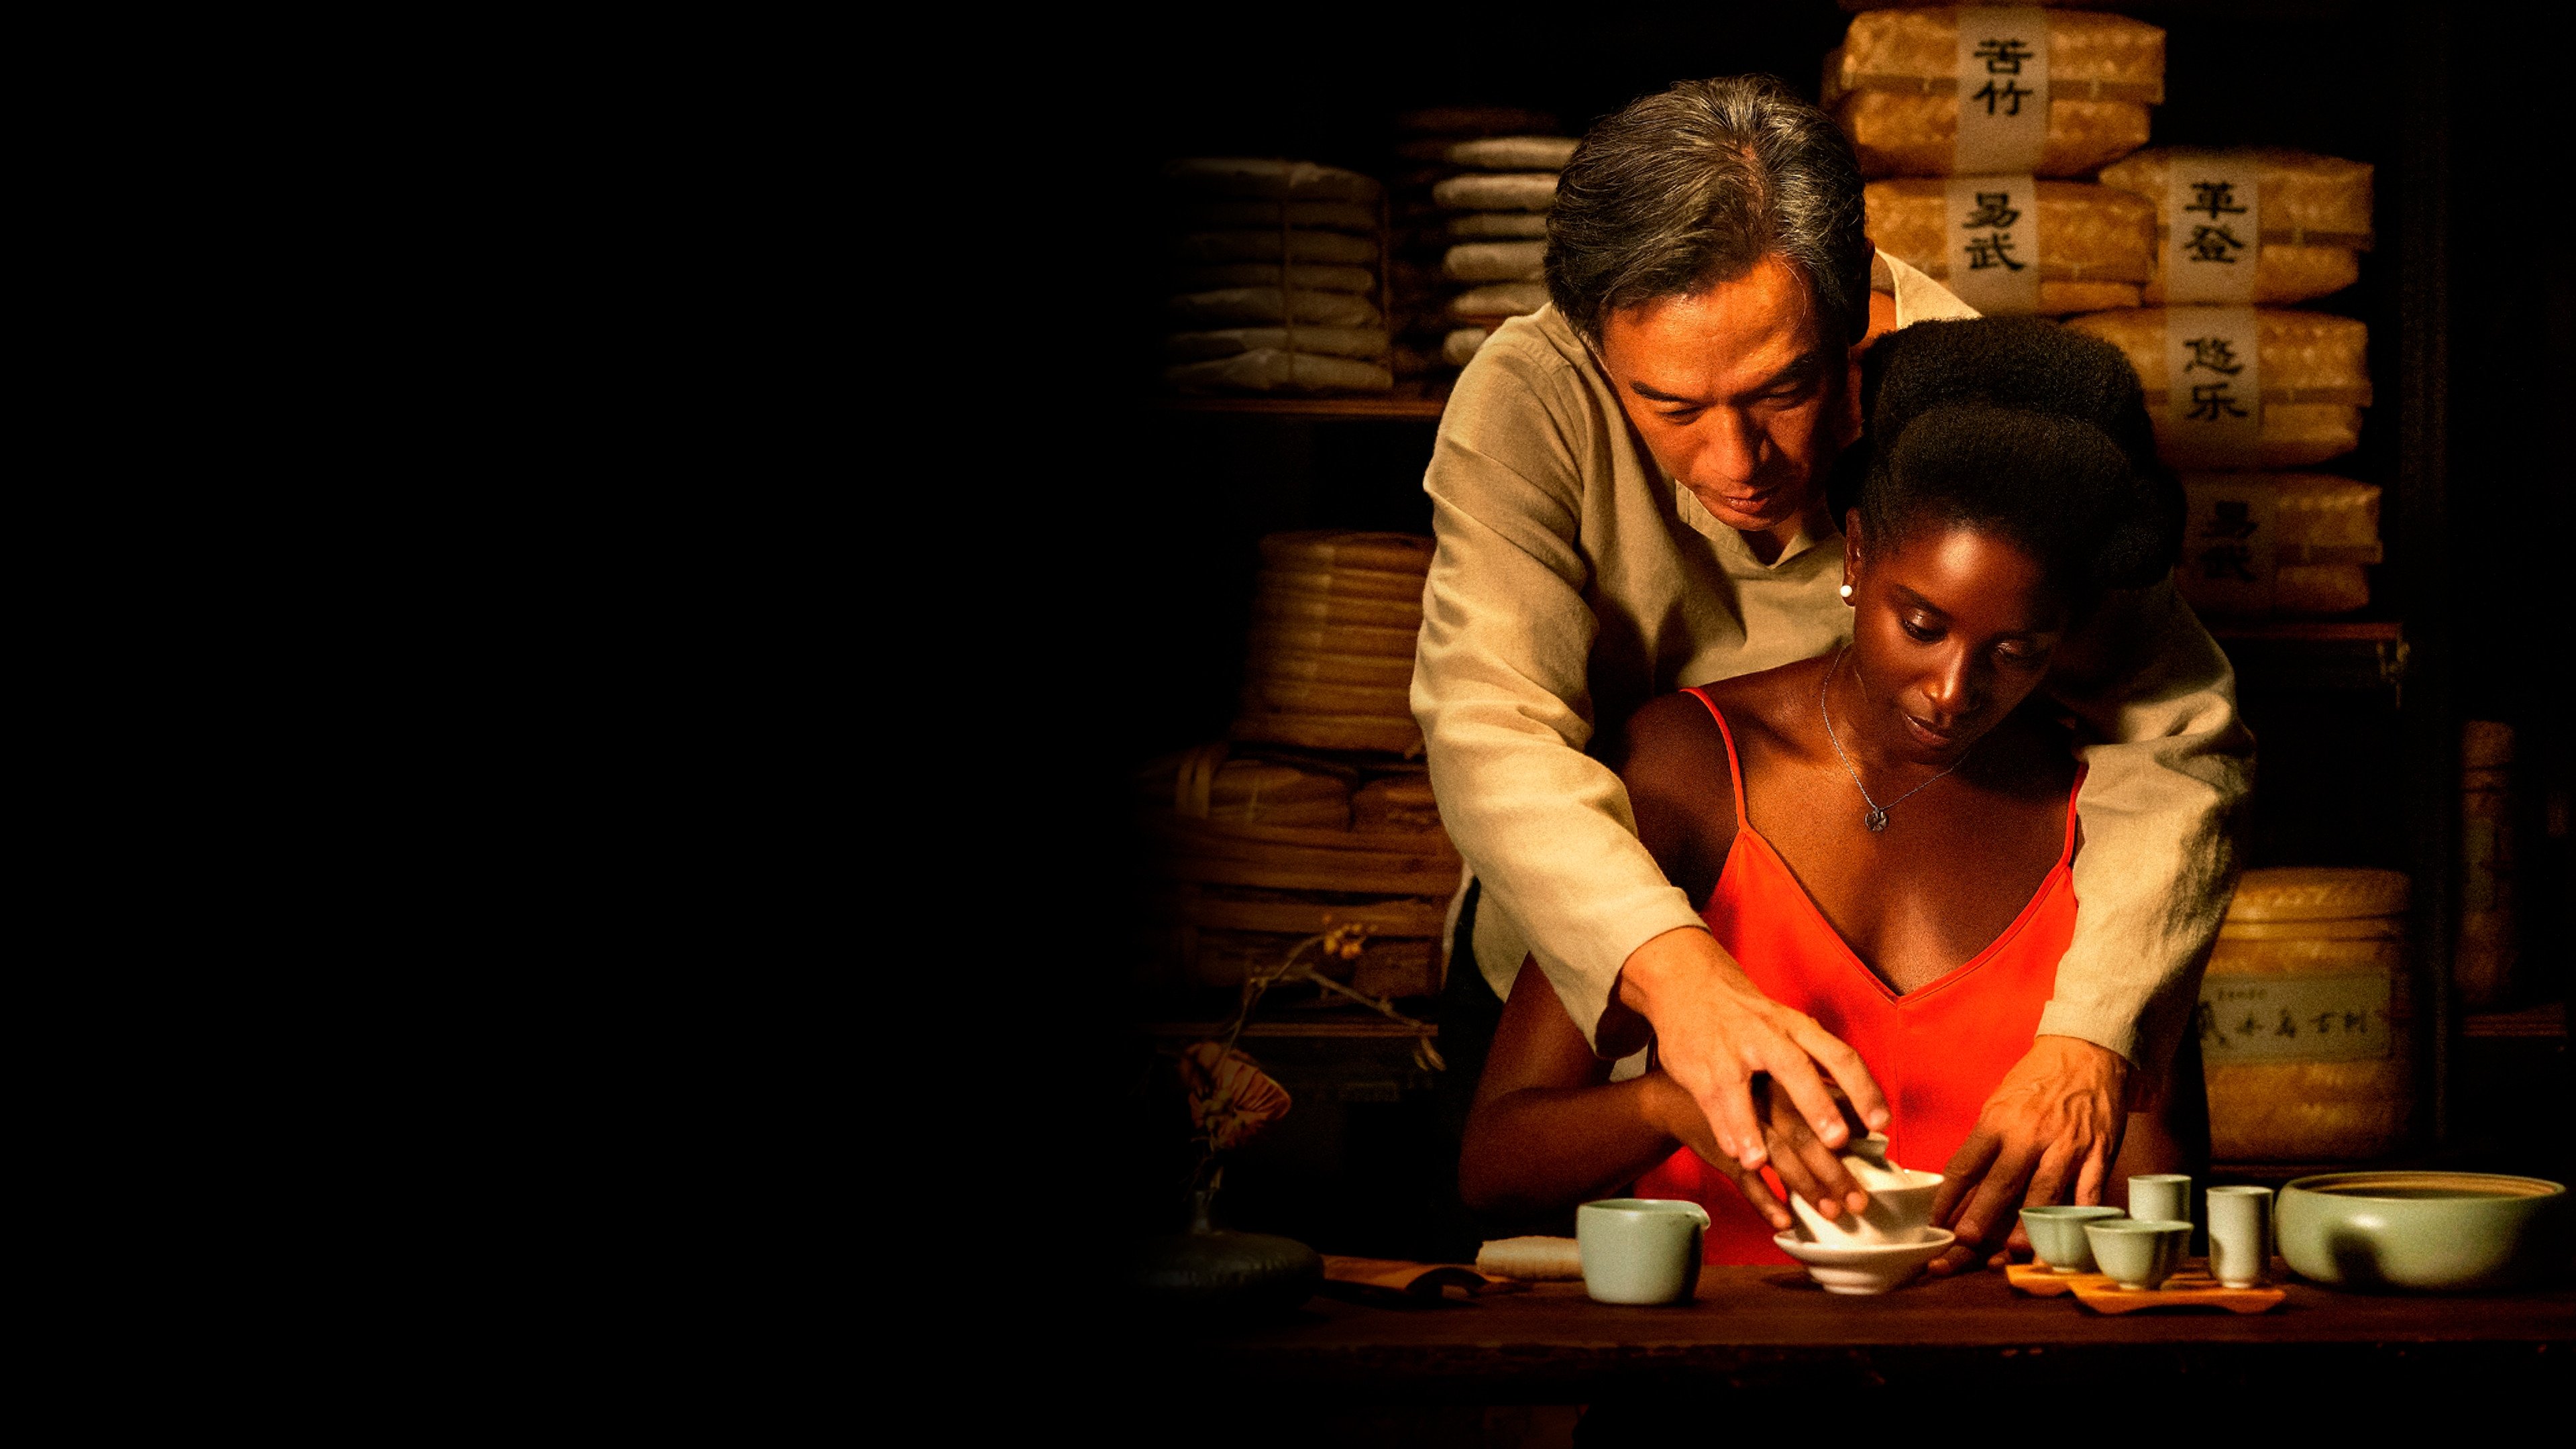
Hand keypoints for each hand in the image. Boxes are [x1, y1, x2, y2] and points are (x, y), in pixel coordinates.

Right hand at [1609, 927, 1889, 1181]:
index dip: (1863, 1089)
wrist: (1686, 981)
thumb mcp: (1785, 1025)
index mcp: (1796, 1027)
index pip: (1838, 1055)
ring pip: (1739, 1090)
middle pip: (1795, 1068)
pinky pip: (1710, 1101)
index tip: (1881, 1124)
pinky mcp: (1697, 1068)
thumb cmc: (1747, 1016)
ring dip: (1748, 1127)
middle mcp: (1765, 1036)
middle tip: (1836, 1141)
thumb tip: (1858, 1108)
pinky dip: (1722, 1128)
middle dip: (1815, 1104)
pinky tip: (1734, 1153)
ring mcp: (1728, 1052)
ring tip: (1759, 1161)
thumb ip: (1815, 1060)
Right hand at [1642, 1074, 1871, 1230]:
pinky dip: (1764, 1200)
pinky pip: (1743, 1179)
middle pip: (1804, 1136)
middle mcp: (1763, 1098)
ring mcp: (1739, 1124)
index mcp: (1782, 1076)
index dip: (1851, 1124)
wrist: (1675, 1092)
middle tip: (1859, 1200)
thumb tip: (1861, 1114)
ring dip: (1805, 1187)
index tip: (1877, 1146)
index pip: (1823, 1101)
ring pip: (1777, 1158)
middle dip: (1833, 1171)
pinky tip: (1784, 1219)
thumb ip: (1814, 1090)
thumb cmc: (1735, 1083)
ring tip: (1831, 1211)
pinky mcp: (1719, 1148)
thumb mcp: (1774, 1074)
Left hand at [1927, 1036, 2131, 1274]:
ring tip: (2010, 1255)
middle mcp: (2030, 1135)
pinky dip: (2077, 1221)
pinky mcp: (2098, 1155)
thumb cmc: (2037, 1080)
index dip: (1947, 1199)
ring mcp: (2066, 1147)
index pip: (1965, 1165)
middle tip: (1960, 1246)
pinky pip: (2088, 1195)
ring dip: (2026, 1228)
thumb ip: (1986, 1142)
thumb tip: (1962, 1185)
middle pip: (2000, 1184)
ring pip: (2043, 1195)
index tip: (1933, 1225)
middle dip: (1979, 1218)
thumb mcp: (1999, 1102)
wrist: (2088, 1051)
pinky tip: (2068, 1243)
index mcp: (1998, 1120)